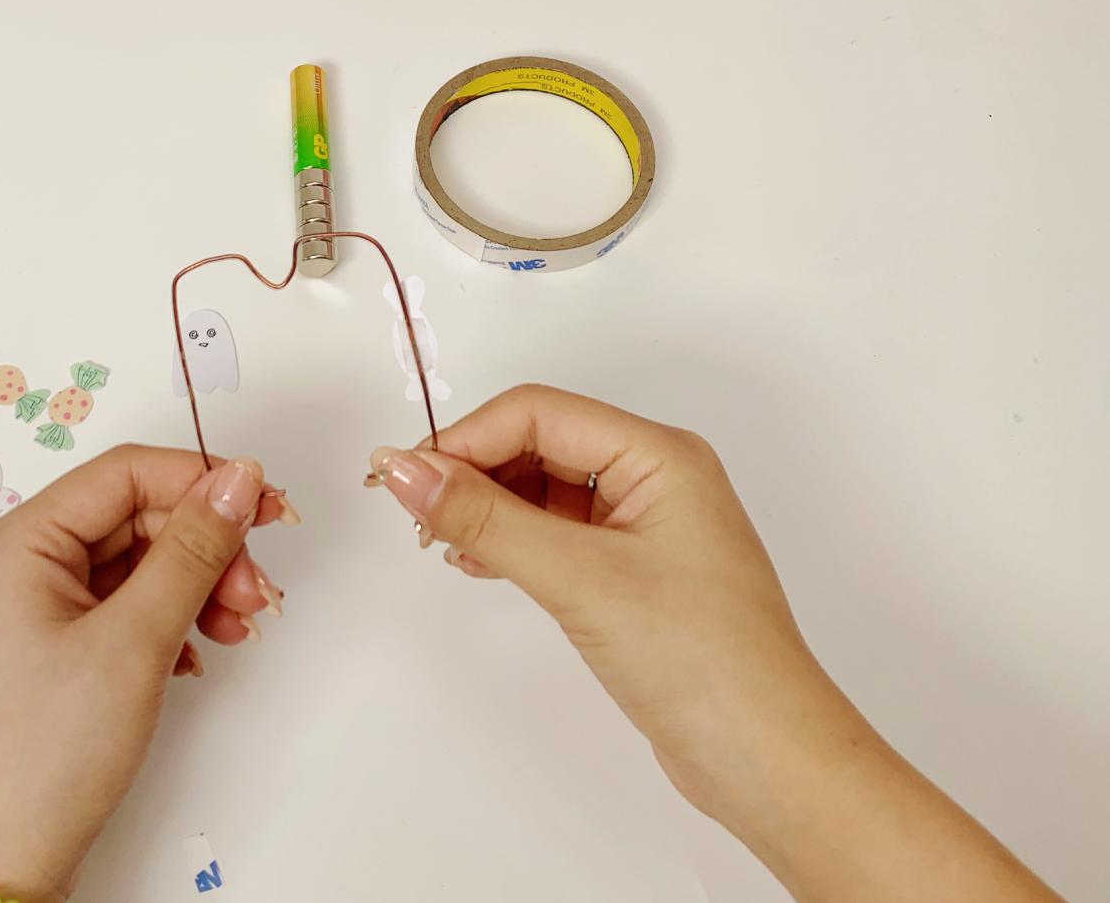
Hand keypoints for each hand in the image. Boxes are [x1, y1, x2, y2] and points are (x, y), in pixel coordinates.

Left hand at [0, 445, 294, 902]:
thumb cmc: (46, 754)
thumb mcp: (134, 641)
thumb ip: (192, 550)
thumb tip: (239, 478)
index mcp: (17, 543)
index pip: (126, 474)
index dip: (202, 483)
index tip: (268, 510)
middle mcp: (18, 564)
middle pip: (135, 519)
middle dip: (206, 548)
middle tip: (257, 594)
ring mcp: (31, 610)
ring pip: (136, 565)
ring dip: (197, 587)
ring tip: (237, 630)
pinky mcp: (51, 651)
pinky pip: (123, 608)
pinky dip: (170, 621)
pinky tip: (199, 655)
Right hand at [367, 384, 1058, 901]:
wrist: (768, 759)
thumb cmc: (699, 661)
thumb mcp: (579, 579)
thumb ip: (485, 518)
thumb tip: (405, 472)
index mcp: (659, 455)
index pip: (539, 413)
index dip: (466, 438)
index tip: (405, 481)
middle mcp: (656, 477)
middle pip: (540, 441)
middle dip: (474, 470)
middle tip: (418, 518)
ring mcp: (647, 526)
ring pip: (544, 488)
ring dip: (489, 507)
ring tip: (446, 545)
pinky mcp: (636, 572)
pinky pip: (558, 531)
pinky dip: (514, 540)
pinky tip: (481, 563)